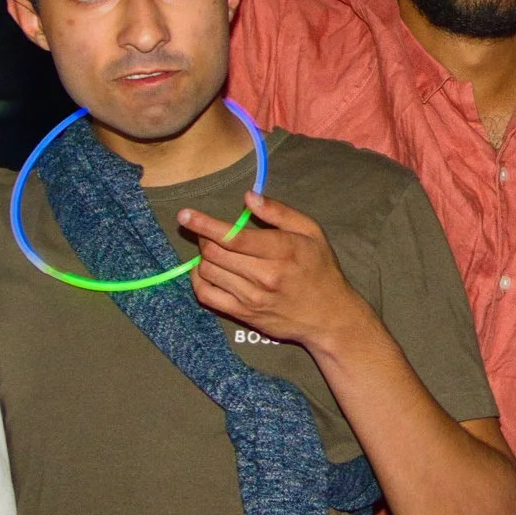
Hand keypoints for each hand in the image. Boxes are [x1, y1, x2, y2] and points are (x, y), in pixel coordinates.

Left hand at [181, 190, 375, 355]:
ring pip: (208, 271)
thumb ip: (279, 212)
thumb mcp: (311, 232)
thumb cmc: (321, 269)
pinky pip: (206, 295)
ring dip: (204, 256)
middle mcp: (264, 276)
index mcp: (282, 251)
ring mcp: (251, 298)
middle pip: (214, 252)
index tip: (185, 214)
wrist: (329, 316)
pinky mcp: (243, 315)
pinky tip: (208, 270)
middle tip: (211, 232)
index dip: (205, 224)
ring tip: (216, 250)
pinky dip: (199, 279)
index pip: (233, 236)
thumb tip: (248, 198)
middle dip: (204, 237)